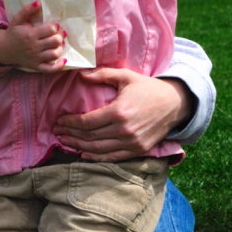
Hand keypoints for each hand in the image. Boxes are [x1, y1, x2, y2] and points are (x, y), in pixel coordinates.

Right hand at [0, 1, 66, 72]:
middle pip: (55, 41)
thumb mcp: (18, 20)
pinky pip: (50, 69)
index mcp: (30, 34)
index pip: (50, 29)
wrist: (4, 49)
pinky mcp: (36, 66)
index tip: (54, 26)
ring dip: (60, 48)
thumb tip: (39, 2)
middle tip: (58, 34)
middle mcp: (34, 47)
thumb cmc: (13, 32)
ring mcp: (35, 58)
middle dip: (59, 37)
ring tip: (59, 44)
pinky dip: (59, 66)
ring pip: (55, 54)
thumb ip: (27, 10)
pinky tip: (64, 60)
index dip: (55, 27)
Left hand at [53, 66, 193, 161]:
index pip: (86, 122)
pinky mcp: (138, 150)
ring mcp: (131, 143)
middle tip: (57, 131)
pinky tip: (82, 153)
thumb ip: (102, 74)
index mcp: (119, 112)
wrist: (174, 104)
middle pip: (89, 137)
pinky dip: (95, 157)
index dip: (70, 123)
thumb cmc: (148, 88)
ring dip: (78, 147)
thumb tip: (81, 74)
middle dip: (70, 135)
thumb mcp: (125, 76)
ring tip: (65, 141)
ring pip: (97, 149)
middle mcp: (124, 130)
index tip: (59, 121)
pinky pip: (112, 157)